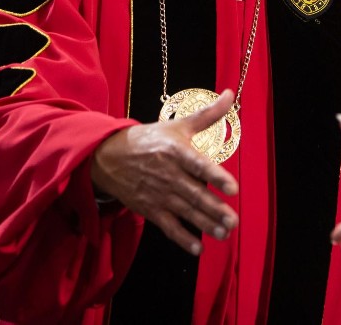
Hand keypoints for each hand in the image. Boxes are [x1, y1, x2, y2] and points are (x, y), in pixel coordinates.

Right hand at [91, 89, 239, 255]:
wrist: (108, 156)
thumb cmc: (149, 139)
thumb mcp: (177, 124)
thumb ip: (207, 114)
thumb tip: (229, 93)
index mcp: (175, 151)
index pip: (198, 165)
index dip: (216, 176)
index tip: (233, 188)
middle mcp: (167, 174)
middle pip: (194, 194)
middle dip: (215, 209)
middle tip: (233, 220)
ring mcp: (158, 193)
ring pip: (185, 211)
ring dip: (205, 224)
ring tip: (224, 233)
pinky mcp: (149, 208)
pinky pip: (167, 225)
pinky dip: (181, 237)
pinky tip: (197, 247)